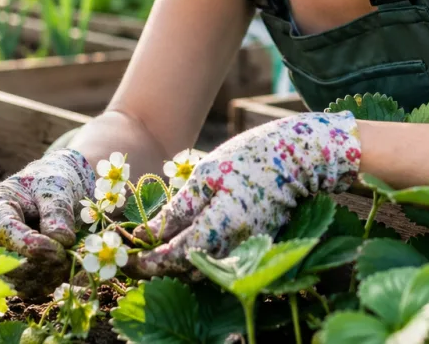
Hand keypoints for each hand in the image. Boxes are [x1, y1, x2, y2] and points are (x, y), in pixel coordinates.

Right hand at [0, 148, 95, 296]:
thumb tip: (62, 240)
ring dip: (46, 277)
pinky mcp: (6, 269)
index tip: (59, 250)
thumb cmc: (52, 184)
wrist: (52, 193)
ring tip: (71, 263)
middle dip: (41, 263)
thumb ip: (58, 212)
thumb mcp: (58, 189)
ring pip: (14, 279)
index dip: (30, 245)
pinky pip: (24, 287)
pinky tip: (65, 271)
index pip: (4, 230)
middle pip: (5, 259)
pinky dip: (47, 283)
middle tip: (70, 258)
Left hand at [126, 112, 360, 276]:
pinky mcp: (256, 246)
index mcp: (220, 227)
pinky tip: (184, 241)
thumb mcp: (208, 174)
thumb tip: (147, 234)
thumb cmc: (251, 158)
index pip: (174, 257)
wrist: (300, 158)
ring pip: (203, 269)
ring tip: (155, 247)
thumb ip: (178, 209)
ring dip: (177, 264)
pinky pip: (220, 260)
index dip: (148, 261)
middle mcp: (235, 248)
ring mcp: (248, 250)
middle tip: (134, 255)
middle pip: (187, 270)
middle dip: (159, 266)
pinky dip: (198, 256)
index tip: (128, 256)